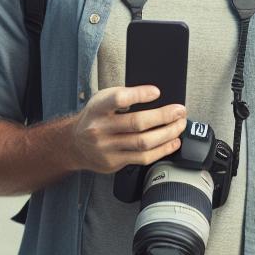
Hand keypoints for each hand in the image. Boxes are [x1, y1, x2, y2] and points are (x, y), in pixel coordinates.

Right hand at [68, 85, 185, 174]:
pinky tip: (172, 142)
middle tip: (180, 111)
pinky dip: (162, 150)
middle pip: (137, 123)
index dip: (139, 94)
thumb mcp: (101, 100)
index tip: (156, 92)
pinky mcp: (114, 162)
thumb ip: (123, 97)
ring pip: (143, 142)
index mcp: (98, 109)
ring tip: (179, 126)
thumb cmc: (94, 118)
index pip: (119, 99)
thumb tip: (154, 94)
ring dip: (167, 134)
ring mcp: (107, 148)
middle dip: (164, 116)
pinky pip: (143, 158)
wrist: (75, 144)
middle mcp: (100, 129)